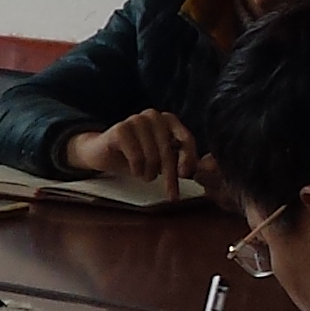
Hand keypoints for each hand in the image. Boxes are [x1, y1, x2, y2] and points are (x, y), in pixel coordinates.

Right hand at [70, 110, 196, 191]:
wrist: (102, 153)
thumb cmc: (135, 156)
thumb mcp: (162, 160)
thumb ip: (182, 162)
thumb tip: (206, 170)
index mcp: (167, 119)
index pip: (185, 139)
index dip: (188, 158)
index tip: (184, 175)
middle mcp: (153, 116)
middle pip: (168, 151)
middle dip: (169, 175)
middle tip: (171, 194)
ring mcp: (136, 120)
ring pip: (152, 156)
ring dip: (149, 173)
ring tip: (144, 176)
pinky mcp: (120, 129)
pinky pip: (136, 157)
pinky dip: (136, 169)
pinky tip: (133, 170)